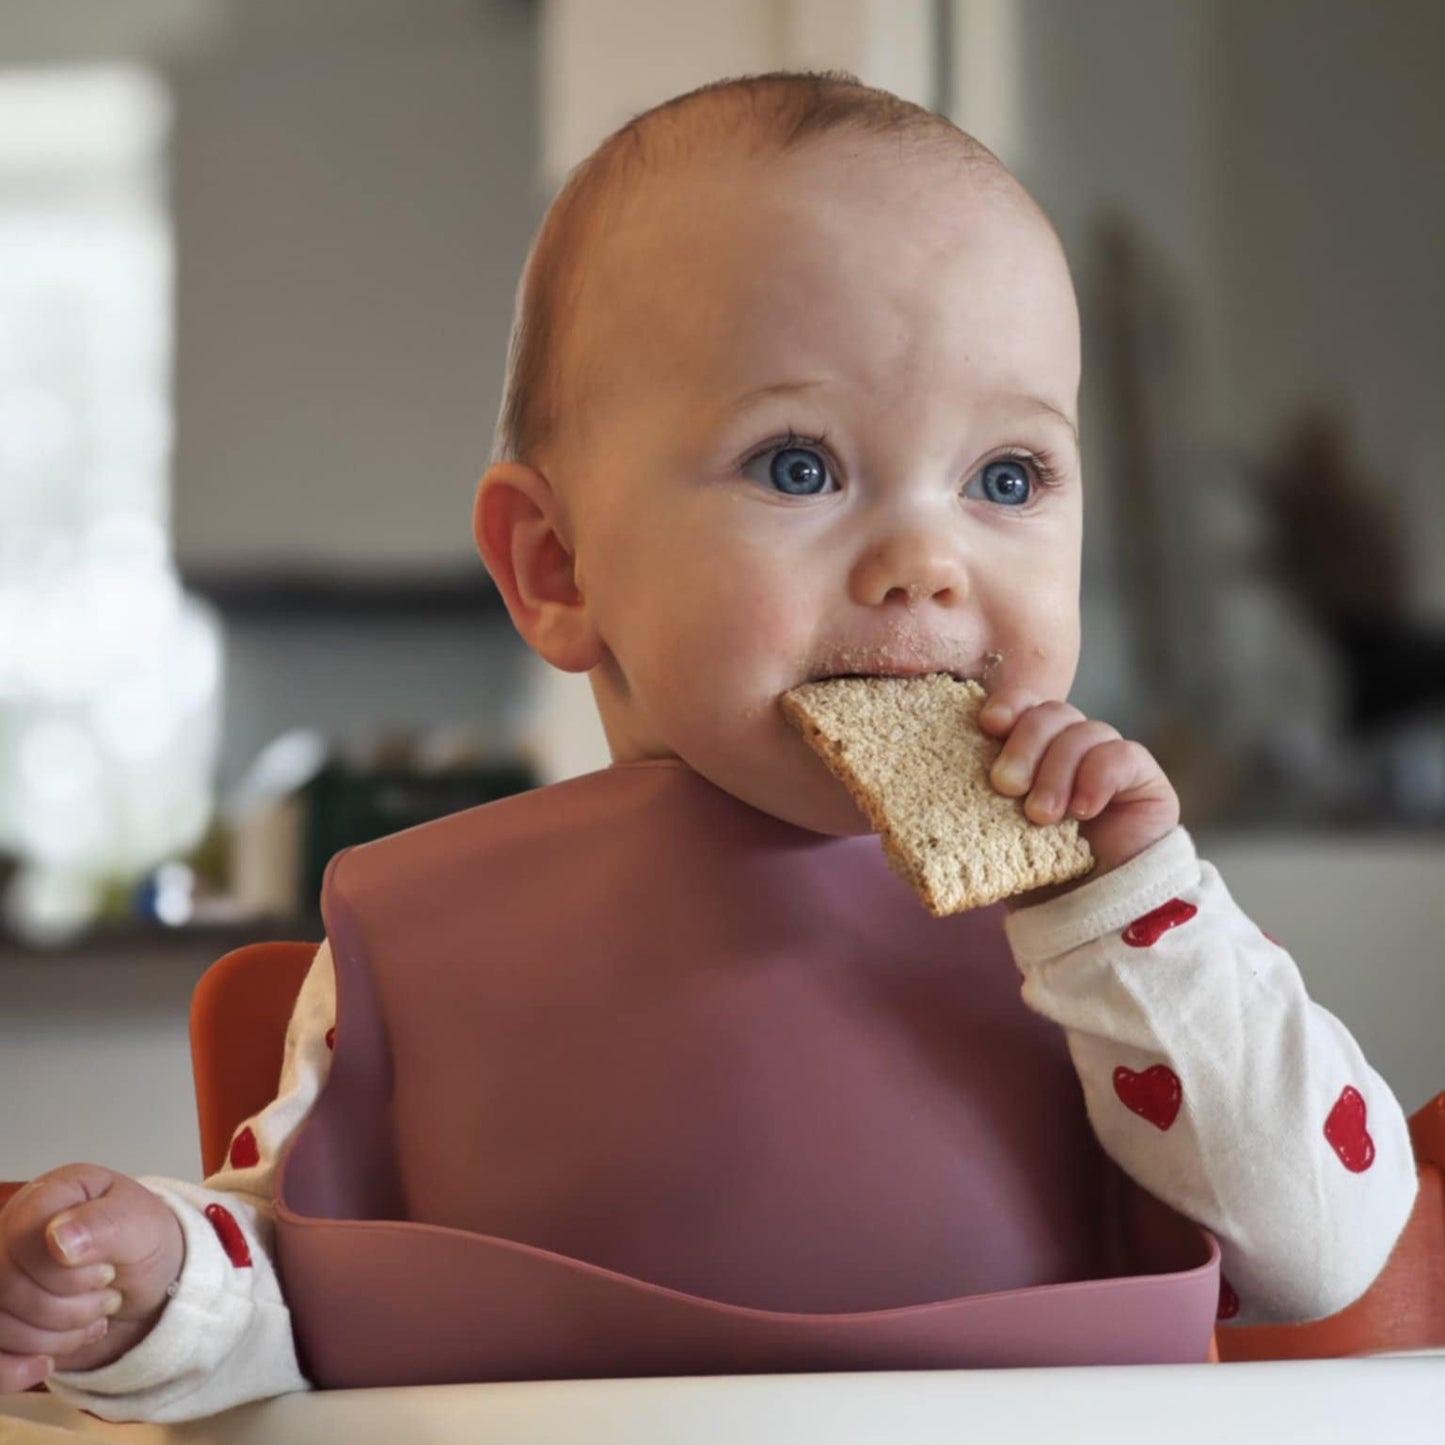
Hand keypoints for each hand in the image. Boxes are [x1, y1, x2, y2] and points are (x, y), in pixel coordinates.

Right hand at [0, 1164, 184, 1390]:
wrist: (152, 1286)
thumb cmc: (145, 1244)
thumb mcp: (142, 1226)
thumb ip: (104, 1225)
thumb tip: (57, 1238)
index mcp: (47, 1196)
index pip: (21, 1238)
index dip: (62, 1271)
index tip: (108, 1272)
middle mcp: (11, 1233)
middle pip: (4, 1285)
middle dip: (65, 1307)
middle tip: (109, 1297)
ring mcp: (1, 1279)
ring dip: (52, 1336)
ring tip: (94, 1319)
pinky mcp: (1, 1320)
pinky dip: (12, 1370)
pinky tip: (47, 1364)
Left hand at [979, 689, 1179, 906]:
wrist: (1089, 921)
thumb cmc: (1036, 879)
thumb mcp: (994, 837)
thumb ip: (975, 802)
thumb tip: (927, 781)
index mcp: (1033, 754)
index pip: (1024, 705)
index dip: (1008, 704)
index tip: (988, 724)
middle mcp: (1070, 750)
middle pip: (1051, 712)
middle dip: (1026, 744)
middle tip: (1006, 787)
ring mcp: (1108, 761)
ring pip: (1085, 730)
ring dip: (1057, 771)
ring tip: (1042, 816)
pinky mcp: (1144, 780)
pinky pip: (1123, 754)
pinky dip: (1097, 776)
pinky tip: (1082, 810)